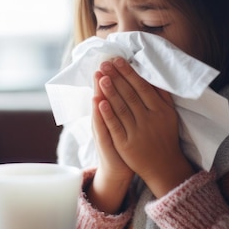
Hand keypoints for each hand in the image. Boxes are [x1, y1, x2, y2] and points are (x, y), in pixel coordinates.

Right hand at [88, 70, 134, 213]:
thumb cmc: (125, 142)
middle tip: (103, 62)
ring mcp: (102, 129)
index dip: (111, 75)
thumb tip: (131, 83)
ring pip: (99, 106)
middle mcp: (104, 118)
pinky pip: (100, 124)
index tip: (112, 59)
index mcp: (110, 112)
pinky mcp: (103, 141)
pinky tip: (98, 101)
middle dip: (105, 78)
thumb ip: (126, 102)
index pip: (109, 90)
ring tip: (99, 75)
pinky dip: (99, 112)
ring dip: (99, 90)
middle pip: (103, 95)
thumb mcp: (125, 120)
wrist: (119, 169)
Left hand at [96, 57, 193, 197]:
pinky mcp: (126, 145)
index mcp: (161, 110)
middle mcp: (150, 119)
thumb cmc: (165, 136)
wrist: (164, 166)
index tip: (118, 60)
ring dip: (110, 92)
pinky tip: (99, 102)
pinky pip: (115, 127)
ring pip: (122, 108)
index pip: (142, 86)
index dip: (129, 72)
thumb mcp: (169, 114)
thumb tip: (153, 74)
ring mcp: (138, 132)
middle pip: (130, 94)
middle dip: (116, 78)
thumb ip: (162, 95)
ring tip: (100, 77)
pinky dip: (107, 114)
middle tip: (104, 64)